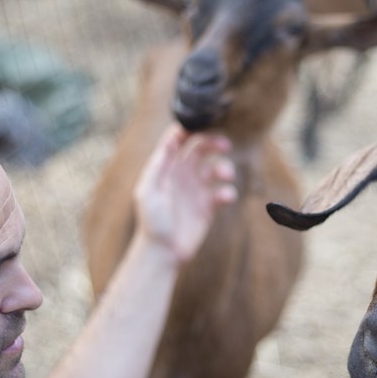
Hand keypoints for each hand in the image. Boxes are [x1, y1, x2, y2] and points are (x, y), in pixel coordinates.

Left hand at [133, 124, 236, 260]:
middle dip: (213, 142)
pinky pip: (223, 192)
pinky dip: (228, 191)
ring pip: (216, 168)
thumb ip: (159, 166)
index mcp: (166, 168)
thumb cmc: (152, 222)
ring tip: (225, 175)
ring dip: (224, 167)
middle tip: (224, 144)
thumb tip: (170, 141)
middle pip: (201, 149)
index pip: (178, 140)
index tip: (201, 126)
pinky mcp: (209, 207)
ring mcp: (197, 190)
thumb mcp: (148, 192)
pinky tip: (225, 197)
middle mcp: (182, 175)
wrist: (163, 252)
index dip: (188, 130)